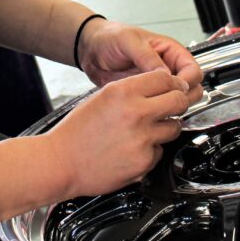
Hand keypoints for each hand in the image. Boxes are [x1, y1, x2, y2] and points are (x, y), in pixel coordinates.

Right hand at [45, 70, 191, 196]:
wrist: (60, 162)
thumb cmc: (76, 132)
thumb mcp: (101, 97)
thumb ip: (131, 89)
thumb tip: (160, 85)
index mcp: (123, 92)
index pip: (165, 78)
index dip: (172, 82)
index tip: (173, 86)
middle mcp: (136, 113)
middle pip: (179, 100)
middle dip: (178, 102)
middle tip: (172, 106)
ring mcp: (142, 139)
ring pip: (174, 127)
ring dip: (165, 127)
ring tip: (145, 131)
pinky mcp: (144, 161)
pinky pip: (160, 151)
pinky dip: (151, 150)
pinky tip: (132, 149)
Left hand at [78, 19, 203, 101]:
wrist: (90, 50)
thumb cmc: (109, 37)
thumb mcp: (129, 41)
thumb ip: (147, 57)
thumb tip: (165, 74)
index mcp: (170, 51)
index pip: (193, 70)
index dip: (188, 82)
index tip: (176, 90)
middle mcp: (167, 68)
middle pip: (191, 88)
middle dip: (183, 97)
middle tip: (169, 103)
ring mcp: (157, 84)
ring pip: (176, 100)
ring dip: (171, 106)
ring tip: (157, 108)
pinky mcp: (145, 96)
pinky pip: (157, 107)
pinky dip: (156, 111)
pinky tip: (146, 112)